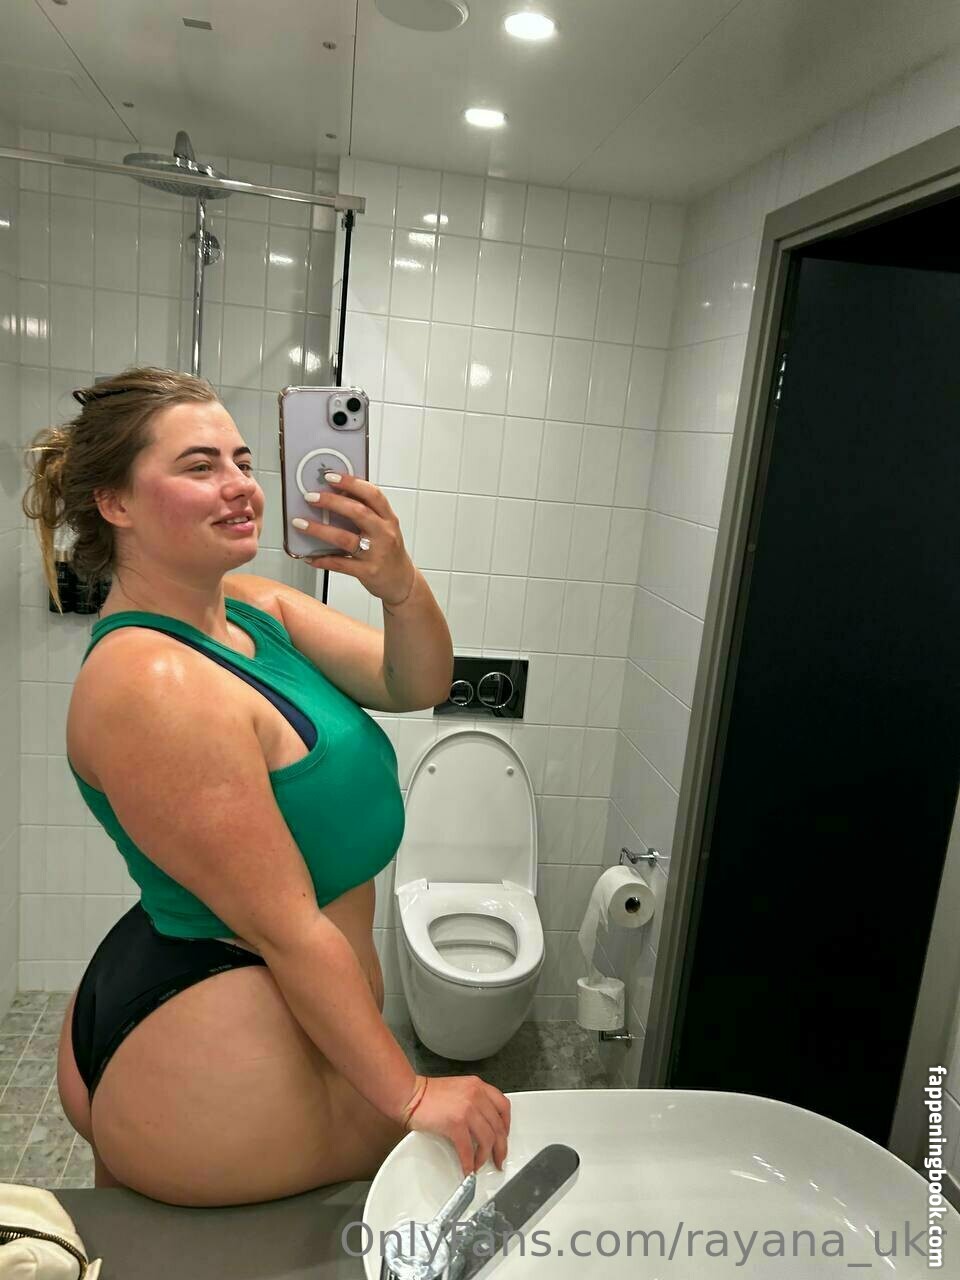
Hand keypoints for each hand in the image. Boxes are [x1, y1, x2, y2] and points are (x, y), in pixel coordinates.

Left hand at [293, 473, 415, 606]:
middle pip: (358, 512)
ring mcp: (376, 553)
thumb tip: (336, 495)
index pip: (372, 494)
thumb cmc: (389, 551)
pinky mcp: (368, 572)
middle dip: (331, 502)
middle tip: (310, 497)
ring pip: (345, 538)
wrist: (401, 581)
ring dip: (319, 530)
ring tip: (300, 523)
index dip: (351, 483)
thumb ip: (367, 513)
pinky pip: (341, 564)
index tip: (330, 476)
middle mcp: (384, 533)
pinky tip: (310, 556)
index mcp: (388, 518)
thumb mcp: (384, 528)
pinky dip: (323, 559)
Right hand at [405, 1076, 510, 1174]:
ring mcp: (467, 1109)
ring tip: (480, 1165)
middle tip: (499, 1159)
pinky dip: (470, 1162)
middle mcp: (476, 1095)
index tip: (504, 1136)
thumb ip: (474, 1101)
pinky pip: (468, 1149)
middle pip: (498, 1126)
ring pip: (487, 1139)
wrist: (410, 1094)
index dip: (506, 1125)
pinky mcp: (456, 1123)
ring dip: (485, 1157)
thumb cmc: (428, 1094)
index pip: (503, 1106)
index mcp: (478, 1086)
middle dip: (500, 1147)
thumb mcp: (459, 1089)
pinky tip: (467, 1169)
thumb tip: (482, 1124)